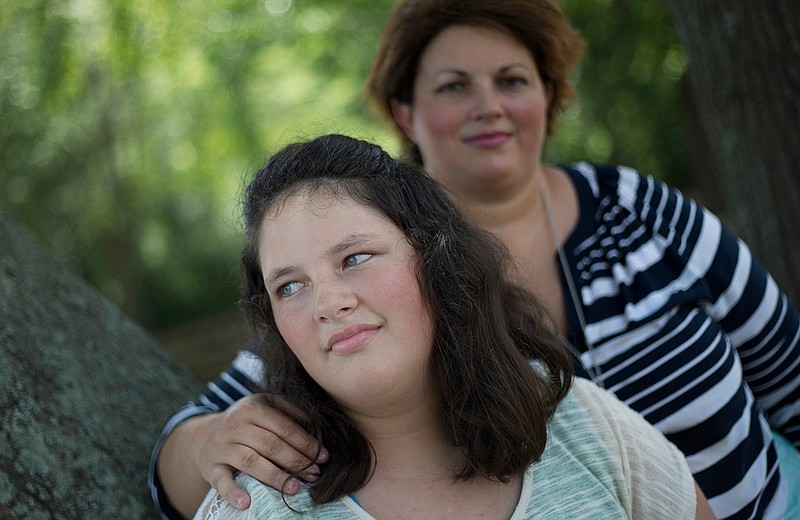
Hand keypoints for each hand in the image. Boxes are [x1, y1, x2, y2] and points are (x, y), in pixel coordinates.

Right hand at [193, 393, 327, 509]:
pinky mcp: (210, 467)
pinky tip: (247, 502)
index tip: (323, 456)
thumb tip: (312, 421)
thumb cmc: (246, 421)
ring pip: (251, 462)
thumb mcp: (265, 404)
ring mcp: (221, 447)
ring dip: (275, 477)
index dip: (305, 443)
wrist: (207, 434)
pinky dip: (233, 493)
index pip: (283, 427)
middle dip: (296, 461)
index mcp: (251, 408)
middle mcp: (234, 425)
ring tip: (295, 487)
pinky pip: (221, 481)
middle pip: (270, 445)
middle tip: (314, 473)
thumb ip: (288, 409)